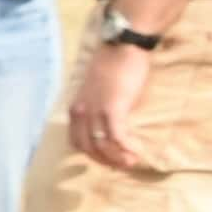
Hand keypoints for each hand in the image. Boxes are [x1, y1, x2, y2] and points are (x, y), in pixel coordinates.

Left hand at [67, 35, 155, 171]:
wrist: (123, 46)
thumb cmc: (115, 65)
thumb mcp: (99, 91)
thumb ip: (100, 109)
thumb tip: (111, 126)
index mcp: (76, 107)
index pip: (76, 140)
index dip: (91, 154)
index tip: (106, 158)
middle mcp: (81, 112)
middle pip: (87, 147)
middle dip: (105, 160)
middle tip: (122, 165)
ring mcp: (95, 110)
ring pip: (102, 146)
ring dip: (117, 158)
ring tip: (131, 162)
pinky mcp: (113, 108)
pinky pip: (117, 136)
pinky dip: (125, 148)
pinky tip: (135, 152)